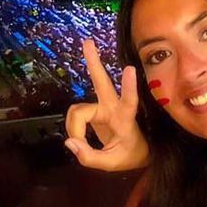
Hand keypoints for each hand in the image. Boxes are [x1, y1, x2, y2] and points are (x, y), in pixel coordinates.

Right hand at [64, 38, 149, 170]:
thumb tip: (69, 142)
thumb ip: (89, 157)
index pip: (129, 103)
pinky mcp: (95, 110)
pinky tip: (78, 137)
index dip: (128, 87)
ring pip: (78, 108)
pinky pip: (76, 115)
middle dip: (94, 62)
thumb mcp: (111, 163)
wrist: (137, 152)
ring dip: (73, 125)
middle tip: (87, 42)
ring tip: (77, 142)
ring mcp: (104, 107)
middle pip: (102, 82)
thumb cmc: (130, 154)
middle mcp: (113, 108)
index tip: (129, 69)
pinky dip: (73, 127)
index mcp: (125, 120)